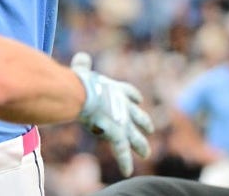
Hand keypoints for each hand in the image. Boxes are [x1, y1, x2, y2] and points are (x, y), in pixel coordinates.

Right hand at [71, 52, 153, 176]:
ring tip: (146, 153)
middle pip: (137, 116)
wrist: (81, 94)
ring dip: (140, 145)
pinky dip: (124, 161)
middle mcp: (123, 105)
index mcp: (114, 89)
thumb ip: (83, 65)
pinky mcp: (117, 133)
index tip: (139, 99)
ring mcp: (122, 120)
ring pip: (134, 136)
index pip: (128, 92)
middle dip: (144, 122)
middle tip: (150, 128)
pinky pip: (121, 151)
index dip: (133, 96)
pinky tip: (128, 171)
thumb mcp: (81, 72)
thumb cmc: (78, 82)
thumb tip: (82, 57)